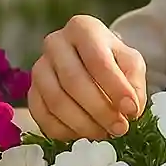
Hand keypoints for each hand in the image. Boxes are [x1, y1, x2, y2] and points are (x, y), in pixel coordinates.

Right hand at [29, 15, 146, 140]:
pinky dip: (64, 131)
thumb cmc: (112, 59)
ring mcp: (39, 67)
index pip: (98, 61)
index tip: (131, 111)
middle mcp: (55, 43)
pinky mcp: (31, 91)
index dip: (115, 89)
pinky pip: (42, 116)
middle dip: (100, 110)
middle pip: (74, 81)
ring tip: (104, 133)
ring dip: (83, 124)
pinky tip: (83, 136)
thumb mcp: (131, 63)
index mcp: (82, 29)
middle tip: (120, 128)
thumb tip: (129, 110)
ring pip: (56, 101)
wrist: (89, 59)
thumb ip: (134, 83)